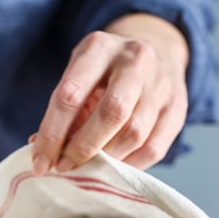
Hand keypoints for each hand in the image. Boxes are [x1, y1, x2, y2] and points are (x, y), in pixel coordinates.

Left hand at [31, 13, 188, 172]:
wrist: (154, 52)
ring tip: (87, 168)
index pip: (70, 94)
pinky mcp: (178, 108)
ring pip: (133, 134)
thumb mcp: (79, 77)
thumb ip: (63, 111)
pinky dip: (128, 166)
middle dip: (82, 148)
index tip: (40, 161)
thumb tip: (42, 153)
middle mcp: (136, 60)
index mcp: (100, 48)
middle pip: (111, 112)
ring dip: (105, 160)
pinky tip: (112, 169)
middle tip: (64, 167)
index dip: (52, 134)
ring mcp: (162, 84)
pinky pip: (153, 149)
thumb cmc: (104, 73)